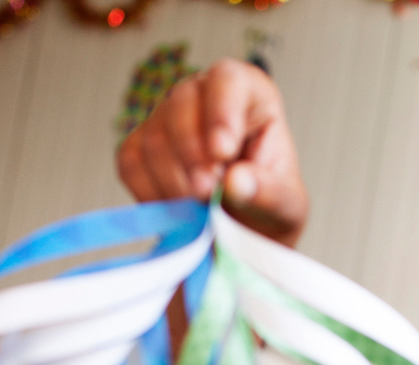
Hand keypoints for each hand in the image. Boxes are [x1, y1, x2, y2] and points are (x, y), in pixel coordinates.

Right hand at [116, 59, 308, 246]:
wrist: (244, 228)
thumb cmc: (268, 202)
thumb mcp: (287, 204)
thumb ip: (267, 192)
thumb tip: (235, 183)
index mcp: (249, 93)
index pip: (227, 80)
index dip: (221, 112)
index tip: (222, 152)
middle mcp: (203, 96)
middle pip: (180, 105)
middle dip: (191, 155)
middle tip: (206, 194)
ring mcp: (167, 118)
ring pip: (153, 138)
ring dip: (173, 181)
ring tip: (199, 210)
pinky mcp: (140, 146)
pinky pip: (131, 163)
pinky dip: (150, 193)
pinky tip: (175, 211)